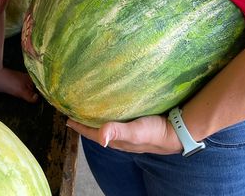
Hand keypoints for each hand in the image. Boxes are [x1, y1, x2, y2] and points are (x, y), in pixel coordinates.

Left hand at [67, 114, 182, 154]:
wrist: (177, 132)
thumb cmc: (154, 132)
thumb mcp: (135, 131)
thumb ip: (118, 131)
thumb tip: (100, 138)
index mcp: (116, 139)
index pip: (92, 133)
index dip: (79, 126)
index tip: (67, 119)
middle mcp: (120, 136)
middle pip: (97, 129)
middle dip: (85, 121)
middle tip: (74, 110)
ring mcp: (128, 131)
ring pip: (107, 124)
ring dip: (97, 117)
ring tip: (89, 107)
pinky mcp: (136, 123)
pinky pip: (118, 119)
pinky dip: (110, 113)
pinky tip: (112, 104)